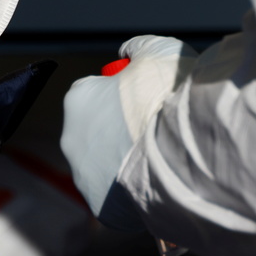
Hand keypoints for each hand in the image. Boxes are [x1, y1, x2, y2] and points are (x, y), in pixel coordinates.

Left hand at [60, 35, 197, 229]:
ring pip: (106, 165)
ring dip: (127, 159)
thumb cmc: (169, 95)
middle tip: (156, 128)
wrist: (184, 150)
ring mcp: (84, 177)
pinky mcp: (102, 208)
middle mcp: (71, 138)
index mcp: (78, 99)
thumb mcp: (159, 50)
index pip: (95, 92)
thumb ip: (138, 47)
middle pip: (98, 130)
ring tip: (162, 156)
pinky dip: (135, 189)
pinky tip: (159, 180)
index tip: (147, 97)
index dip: (122, 93)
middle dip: (121, 128)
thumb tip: (128, 52)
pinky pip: (119, 195)